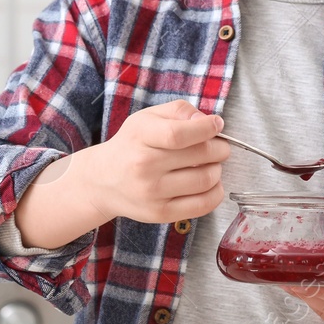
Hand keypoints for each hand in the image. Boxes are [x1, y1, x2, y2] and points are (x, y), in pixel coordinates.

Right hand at [76, 99, 229, 225]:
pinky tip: (210, 183)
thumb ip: (179, 111)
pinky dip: (215, 192)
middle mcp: (144, 166)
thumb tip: (208, 121)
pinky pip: (202, 205)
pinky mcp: (160, 213)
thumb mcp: (147, 118)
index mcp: (141, 136)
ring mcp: (152, 192)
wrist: (103, 181)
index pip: (178, 134)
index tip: (217, 125)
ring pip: (205, 179)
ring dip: (217, 169)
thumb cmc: (132, 145)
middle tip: (220, 146)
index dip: (206, 128)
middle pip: (199, 155)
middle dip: (220, 148)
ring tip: (211, 164)